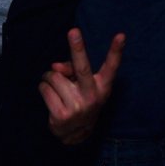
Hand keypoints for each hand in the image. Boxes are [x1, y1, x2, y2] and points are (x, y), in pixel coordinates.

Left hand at [39, 28, 124, 145]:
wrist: (75, 135)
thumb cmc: (80, 100)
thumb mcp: (83, 86)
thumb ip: (72, 71)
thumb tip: (54, 67)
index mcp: (102, 87)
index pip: (111, 66)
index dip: (116, 51)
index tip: (120, 36)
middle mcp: (92, 96)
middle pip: (82, 68)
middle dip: (77, 48)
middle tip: (73, 30)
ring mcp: (77, 107)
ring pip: (54, 76)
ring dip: (50, 78)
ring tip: (57, 88)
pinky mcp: (61, 115)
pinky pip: (45, 88)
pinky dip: (44, 88)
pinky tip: (51, 97)